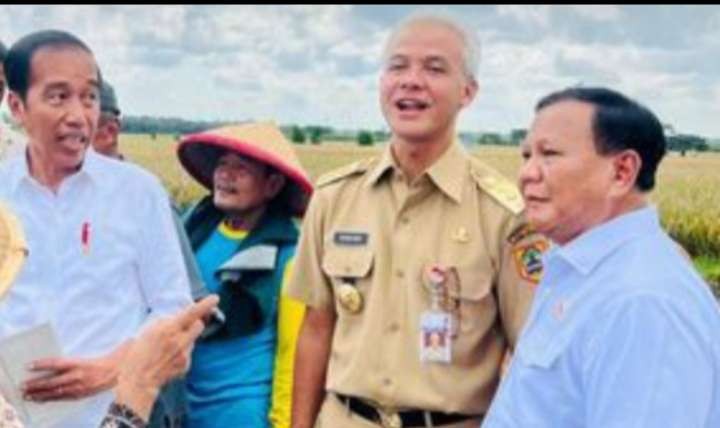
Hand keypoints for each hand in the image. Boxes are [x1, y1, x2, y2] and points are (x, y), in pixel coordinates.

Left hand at [23, 349, 126, 401]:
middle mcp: (77, 375)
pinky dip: (50, 399)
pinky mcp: (80, 394)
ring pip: (55, 392)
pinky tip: (40, 399)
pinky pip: (62, 398)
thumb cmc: (98, 363)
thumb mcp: (82, 359)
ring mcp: (79, 386)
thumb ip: (67, 363)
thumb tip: (47, 366)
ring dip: (40, 394)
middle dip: (36, 384)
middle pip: (52, 381)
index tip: (29, 366)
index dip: (42, 365)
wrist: (115, 372)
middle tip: (22, 386)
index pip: (56, 364)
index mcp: (78, 363)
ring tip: (27, 395)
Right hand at [114, 295, 218, 418]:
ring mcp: (185, 354)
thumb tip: (177, 317)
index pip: (192, 313)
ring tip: (168, 346)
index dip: (205, 304)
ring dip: (185, 339)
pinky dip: (182, 352)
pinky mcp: (186, 365)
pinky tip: (168, 358)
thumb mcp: (146, 331)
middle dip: (194, 322)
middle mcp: (180, 341)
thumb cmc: (136, 355)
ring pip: (193, 340)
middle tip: (184, 324)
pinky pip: (188, 353)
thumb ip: (164, 322)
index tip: (214, 298)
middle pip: (199, 325)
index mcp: (169, 329)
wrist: (137, 382)